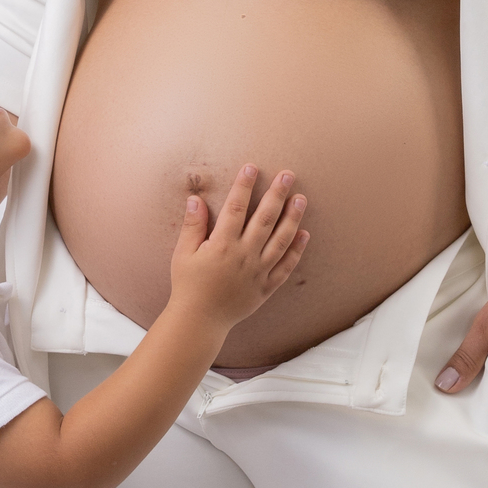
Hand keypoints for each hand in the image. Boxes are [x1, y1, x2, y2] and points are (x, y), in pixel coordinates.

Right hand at [170, 165, 308, 330]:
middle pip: (265, 219)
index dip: (244, 186)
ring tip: (301, 199)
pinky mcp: (266, 287)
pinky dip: (297, 250)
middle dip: (277, 194)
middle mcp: (244, 255)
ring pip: (280, 240)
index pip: (236, 208)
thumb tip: (195, 198)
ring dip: (292, 218)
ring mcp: (258, 271)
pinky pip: (286, 266)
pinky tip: (304, 234)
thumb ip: (192, 225)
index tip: (251, 168)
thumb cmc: (188, 285)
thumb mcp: (183, 253)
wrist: (200, 320)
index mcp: (222, 245)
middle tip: (288, 175)